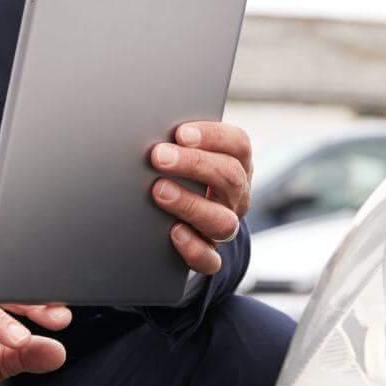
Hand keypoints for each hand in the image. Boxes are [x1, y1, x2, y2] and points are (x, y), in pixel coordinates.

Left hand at [149, 120, 253, 275]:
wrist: (179, 221)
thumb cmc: (180, 176)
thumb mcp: (186, 154)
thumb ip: (178, 143)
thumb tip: (147, 126)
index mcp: (236, 164)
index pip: (238, 144)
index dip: (213, 137)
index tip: (182, 133)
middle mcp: (235, 196)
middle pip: (230, 177)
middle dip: (194, 164)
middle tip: (160, 156)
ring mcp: (225, 226)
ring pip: (223, 221)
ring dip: (190, 204)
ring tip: (159, 191)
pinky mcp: (210, 255)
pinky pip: (210, 259)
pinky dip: (193, 247)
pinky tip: (173, 232)